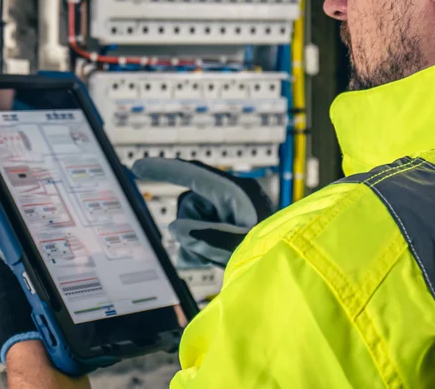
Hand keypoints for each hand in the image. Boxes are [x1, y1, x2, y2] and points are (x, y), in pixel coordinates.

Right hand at [131, 158, 272, 266]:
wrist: (298, 267)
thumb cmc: (276, 254)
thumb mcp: (239, 247)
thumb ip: (205, 237)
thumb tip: (176, 228)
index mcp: (237, 192)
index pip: (192, 173)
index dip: (162, 169)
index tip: (136, 167)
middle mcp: (233, 199)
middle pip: (191, 204)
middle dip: (189, 229)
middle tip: (202, 252)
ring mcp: (233, 214)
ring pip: (194, 221)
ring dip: (195, 243)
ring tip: (212, 261)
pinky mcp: (233, 228)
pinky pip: (203, 233)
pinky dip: (200, 248)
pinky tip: (208, 262)